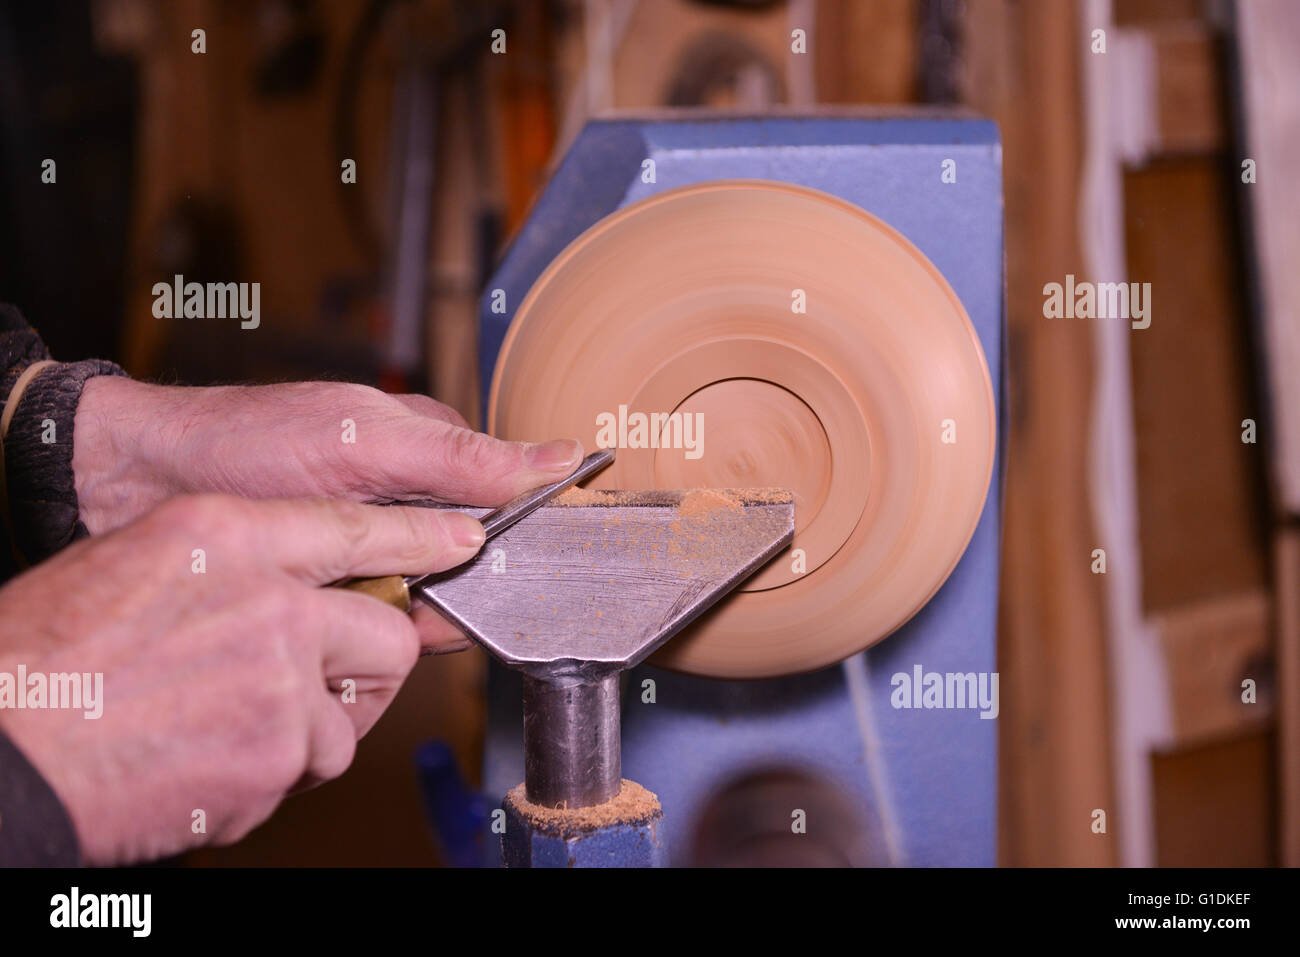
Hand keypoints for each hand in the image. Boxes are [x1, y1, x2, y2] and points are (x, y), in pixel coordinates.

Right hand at [0, 493, 484, 864]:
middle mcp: (270, 599)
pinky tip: (211, 759)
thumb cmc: (52, 652)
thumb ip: (237, 562)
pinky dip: (273, 773)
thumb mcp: (141, 561)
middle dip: (367, 663)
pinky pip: (312, 764)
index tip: (465, 542)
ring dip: (310, 729)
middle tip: (319, 680)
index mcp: (229, 535)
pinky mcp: (279, 752)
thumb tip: (306, 581)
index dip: (422, 539)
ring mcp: (281, 678)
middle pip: (386, 631)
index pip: (356, 528)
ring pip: (353, 712)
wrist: (7, 741)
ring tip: (230, 727)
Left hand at [71, 378, 581, 651]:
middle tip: (426, 589)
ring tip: (384, 604)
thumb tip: (559, 457)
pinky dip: (382, 621)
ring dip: (419, 605)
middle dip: (463, 578)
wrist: (139, 481)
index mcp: (425, 444)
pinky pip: (385, 609)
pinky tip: (368, 625)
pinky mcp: (337, 573)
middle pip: (472, 548)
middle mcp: (405, 490)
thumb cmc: (247, 441)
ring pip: (431, 585)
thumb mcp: (368, 443)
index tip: (529, 563)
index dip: (522, 529)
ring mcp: (370, 534)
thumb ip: (463, 459)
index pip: (505, 490)